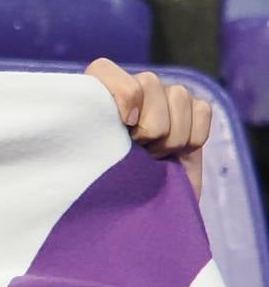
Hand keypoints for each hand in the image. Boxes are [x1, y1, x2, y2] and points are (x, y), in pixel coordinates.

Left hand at [84, 60, 208, 199]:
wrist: (138, 217)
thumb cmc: (105, 194)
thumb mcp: (85, 165)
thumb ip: (87, 136)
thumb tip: (95, 120)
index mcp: (94, 100)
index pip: (105, 69)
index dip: (121, 94)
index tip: (123, 125)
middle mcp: (129, 95)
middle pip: (149, 82)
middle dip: (148, 125)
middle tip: (137, 151)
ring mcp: (162, 103)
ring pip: (178, 95)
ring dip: (170, 135)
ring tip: (154, 156)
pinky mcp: (192, 116)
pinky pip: (202, 109)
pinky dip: (194, 135)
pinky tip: (177, 153)